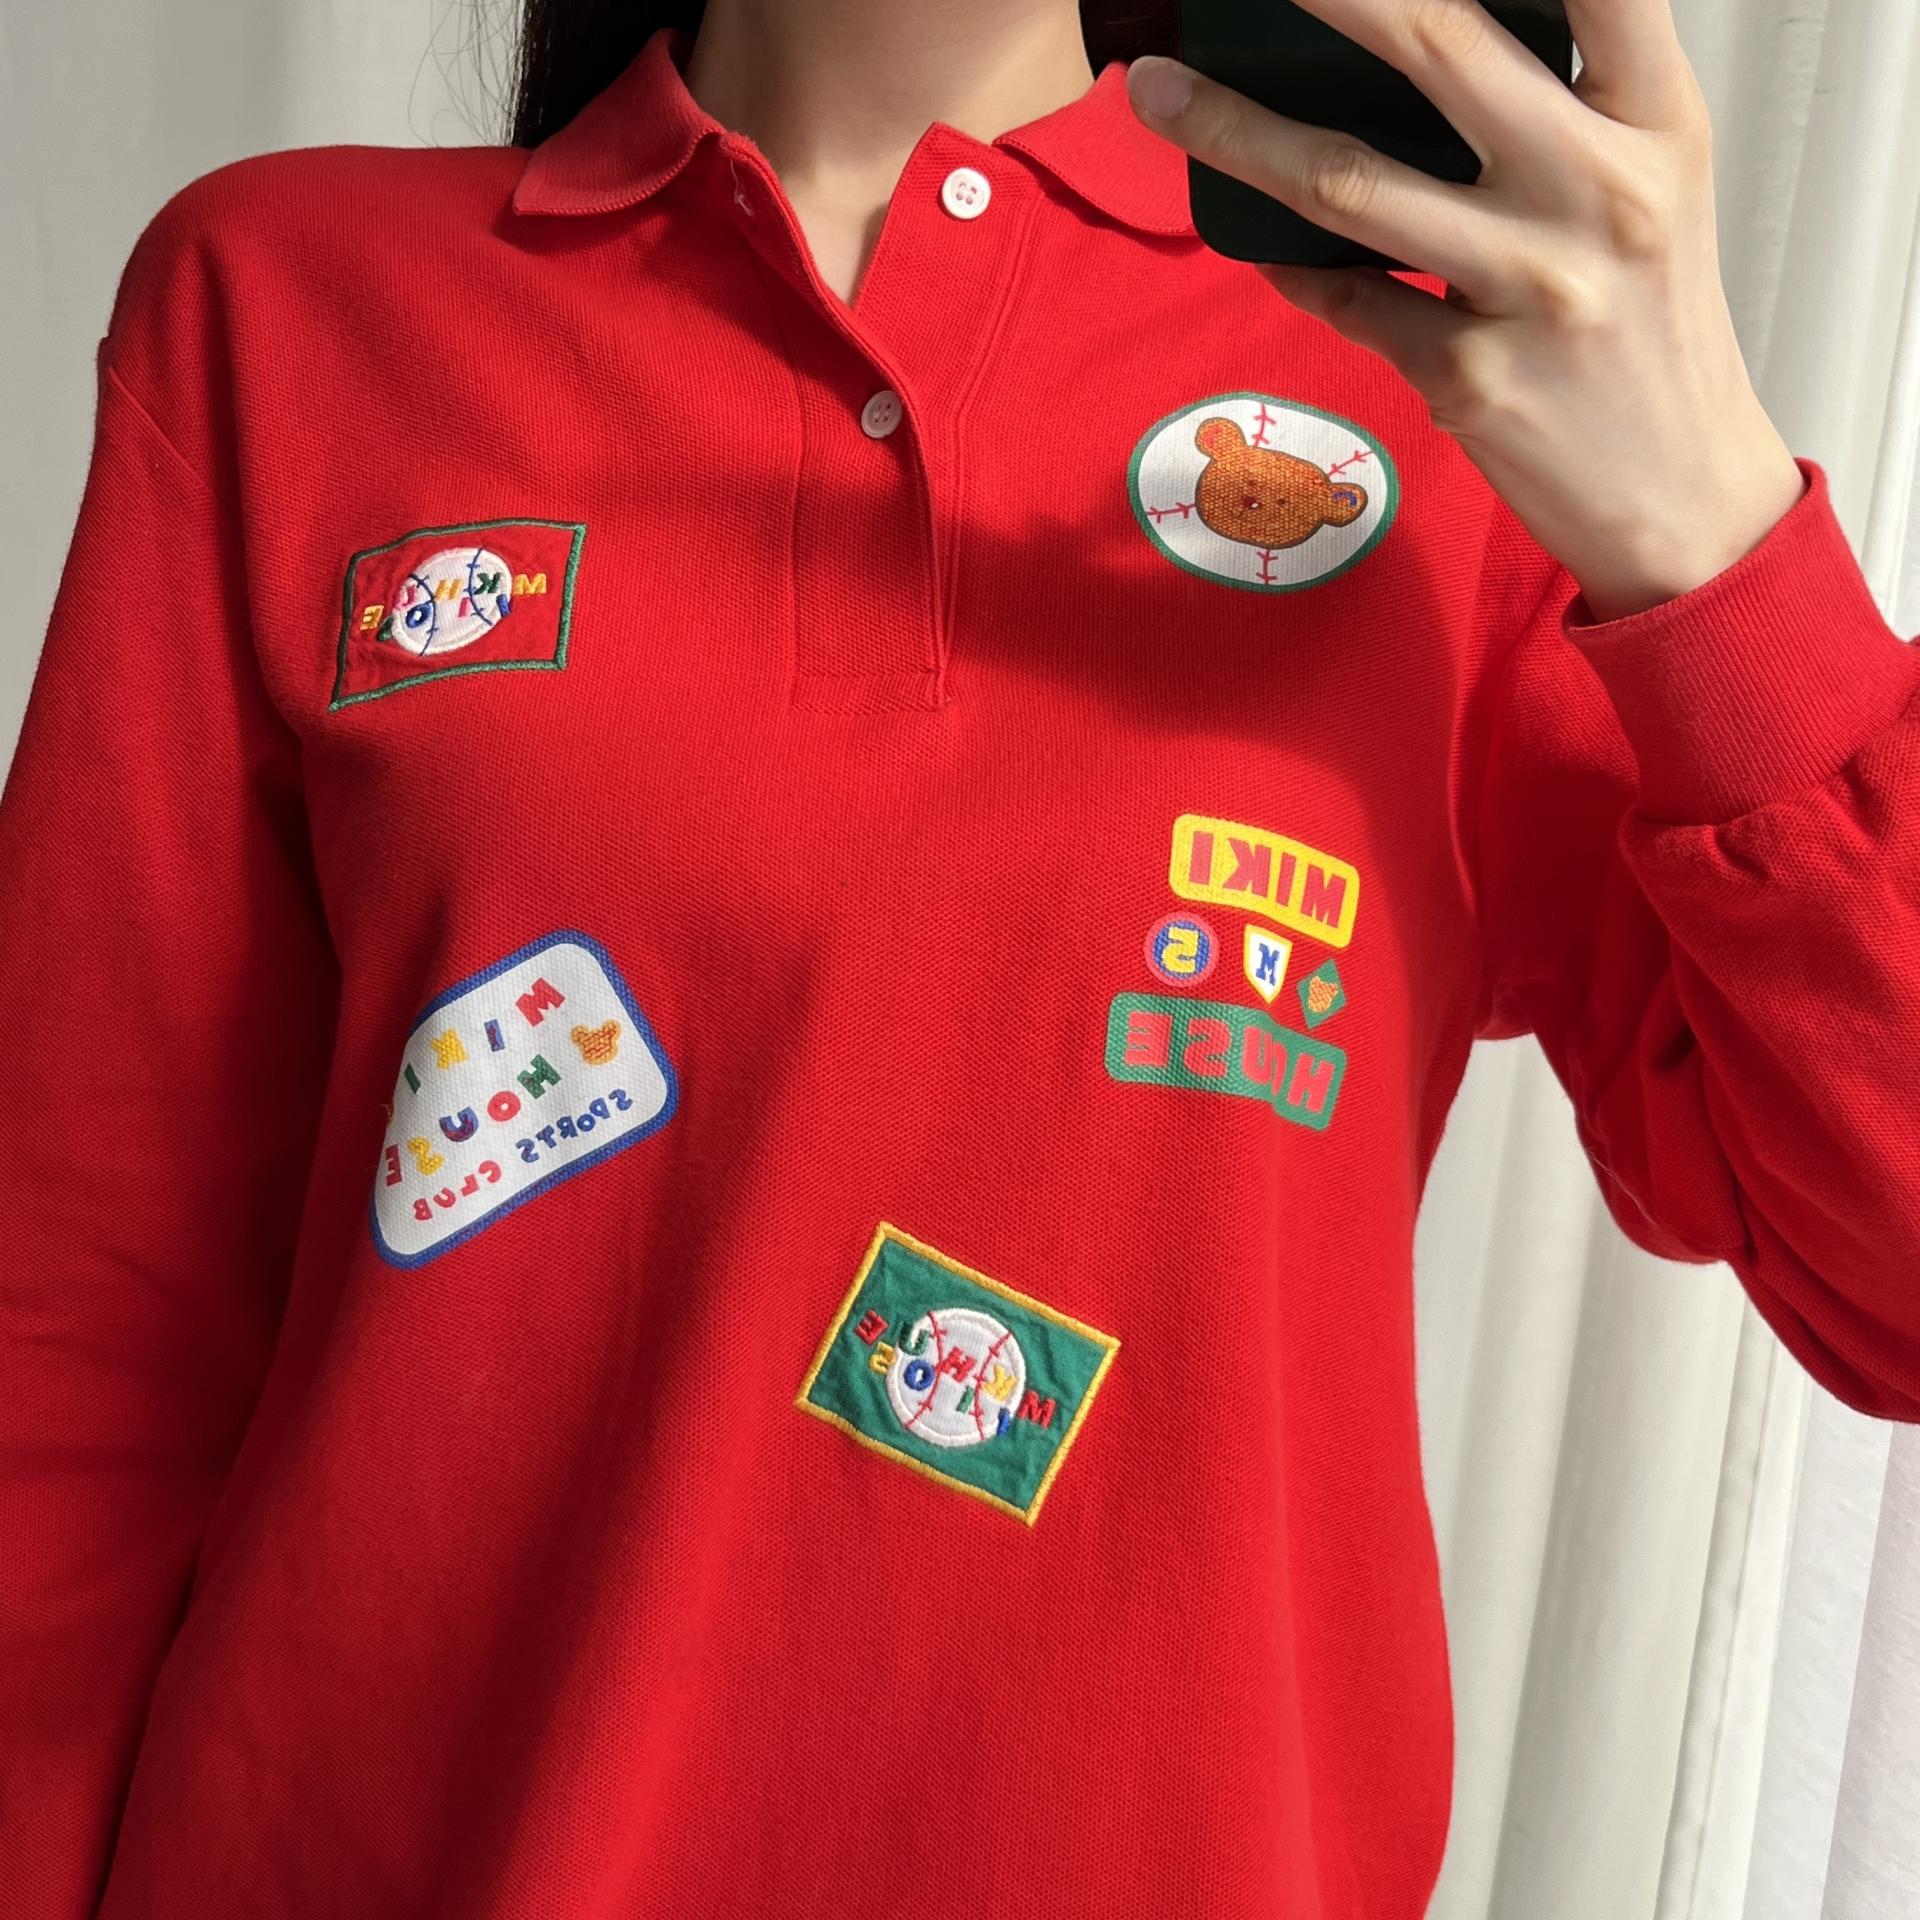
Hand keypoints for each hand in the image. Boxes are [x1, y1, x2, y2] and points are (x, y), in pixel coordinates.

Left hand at [1126, 0, 1806, 621]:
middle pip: (1438, 44)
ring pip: (1346, 182)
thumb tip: (1410, 46)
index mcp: (1659, 123)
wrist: (1681, 495)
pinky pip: (1344, 299)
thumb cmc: (1649, 327)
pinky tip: (1257, 244)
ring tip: (1158, 93)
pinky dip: (1289, 265)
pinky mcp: (1469, 378)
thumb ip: (1561, 111)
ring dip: (1233, 130)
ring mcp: (1532, 289)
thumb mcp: (1648, 193)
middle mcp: (1602, 191)